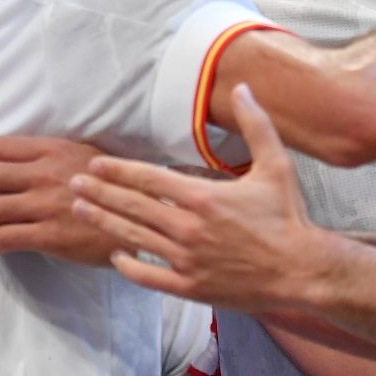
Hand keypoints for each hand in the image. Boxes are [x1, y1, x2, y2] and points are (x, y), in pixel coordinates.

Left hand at [0, 137, 120, 265]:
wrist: (141, 218)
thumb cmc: (111, 187)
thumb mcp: (83, 155)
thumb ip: (48, 154)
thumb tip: (10, 158)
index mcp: (51, 150)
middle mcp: (43, 174)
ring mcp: (45, 206)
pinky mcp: (49, 236)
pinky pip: (3, 239)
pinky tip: (5, 241)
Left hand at [71, 84, 324, 311]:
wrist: (302, 270)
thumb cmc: (289, 217)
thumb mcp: (277, 164)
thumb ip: (256, 125)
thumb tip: (241, 88)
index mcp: (203, 197)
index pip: (148, 179)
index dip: (117, 171)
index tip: (95, 165)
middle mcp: (188, 228)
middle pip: (132, 207)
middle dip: (99, 194)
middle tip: (73, 184)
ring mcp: (186, 260)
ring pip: (134, 238)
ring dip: (104, 223)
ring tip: (80, 212)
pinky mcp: (191, 287)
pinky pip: (149, 277)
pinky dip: (129, 265)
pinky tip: (115, 256)